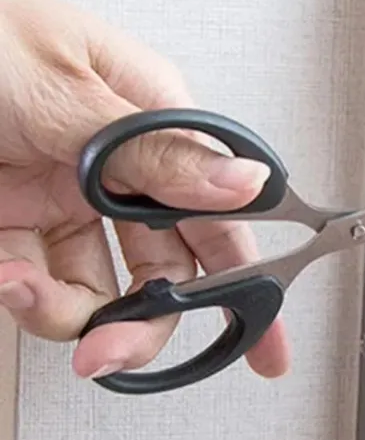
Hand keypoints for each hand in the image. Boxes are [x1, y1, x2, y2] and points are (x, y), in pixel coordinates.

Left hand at [0, 0, 288, 378]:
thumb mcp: (62, 88)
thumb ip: (153, 150)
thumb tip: (244, 182)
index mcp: (148, 121)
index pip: (221, 213)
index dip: (251, 281)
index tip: (264, 345)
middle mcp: (115, 168)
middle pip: (165, 270)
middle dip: (145, 321)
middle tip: (114, 351)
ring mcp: (64, 201)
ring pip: (101, 292)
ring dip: (69, 311)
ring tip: (24, 289)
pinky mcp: (12, 225)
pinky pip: (37, 286)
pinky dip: (24, 297)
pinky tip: (4, 275)